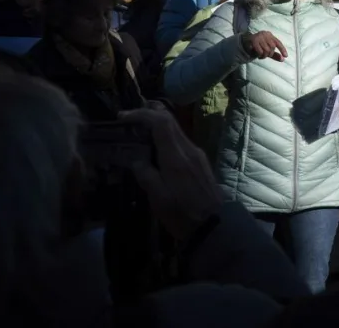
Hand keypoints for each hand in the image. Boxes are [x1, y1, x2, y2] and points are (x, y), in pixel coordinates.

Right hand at [118, 105, 222, 241]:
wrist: (215, 224)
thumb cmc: (183, 213)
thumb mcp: (158, 198)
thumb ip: (146, 175)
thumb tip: (136, 160)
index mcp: (176, 156)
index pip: (161, 122)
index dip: (141, 114)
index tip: (123, 117)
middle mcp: (189, 149)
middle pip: (170, 121)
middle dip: (149, 114)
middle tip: (128, 119)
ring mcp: (197, 154)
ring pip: (176, 130)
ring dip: (157, 126)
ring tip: (137, 133)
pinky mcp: (200, 161)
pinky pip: (180, 141)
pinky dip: (165, 137)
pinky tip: (154, 149)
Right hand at [243, 31, 286, 60]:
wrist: (245, 42)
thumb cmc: (259, 46)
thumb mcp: (267, 50)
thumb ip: (275, 55)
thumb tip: (283, 59)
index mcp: (270, 35)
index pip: (278, 43)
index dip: (282, 49)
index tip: (286, 56)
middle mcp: (265, 34)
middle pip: (272, 47)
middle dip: (270, 54)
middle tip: (265, 56)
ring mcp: (259, 36)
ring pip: (266, 50)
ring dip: (264, 56)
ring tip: (261, 56)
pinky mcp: (253, 40)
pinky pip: (260, 51)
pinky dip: (260, 55)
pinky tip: (258, 55)